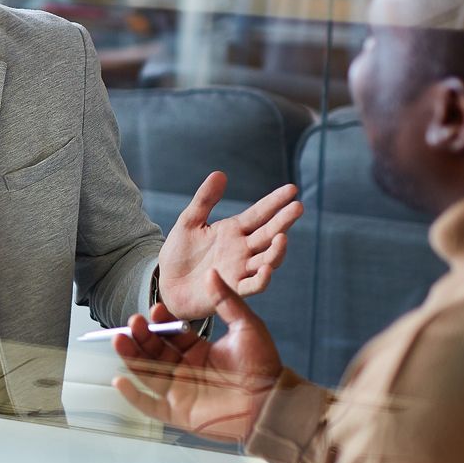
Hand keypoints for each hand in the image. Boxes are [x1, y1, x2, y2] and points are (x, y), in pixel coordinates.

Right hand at [112, 272, 282, 444]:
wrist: (273, 402)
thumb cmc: (264, 366)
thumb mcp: (246, 326)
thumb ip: (226, 301)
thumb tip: (211, 273)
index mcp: (197, 350)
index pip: (170, 333)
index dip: (161, 321)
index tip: (157, 309)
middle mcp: (184, 370)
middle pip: (153, 351)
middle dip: (141, 336)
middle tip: (133, 322)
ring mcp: (178, 391)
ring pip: (146, 372)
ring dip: (131, 356)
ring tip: (118, 339)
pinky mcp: (177, 413)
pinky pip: (149, 404)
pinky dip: (133, 395)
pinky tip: (119, 380)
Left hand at [154, 174, 301, 319]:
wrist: (166, 284)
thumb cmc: (179, 253)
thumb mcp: (189, 222)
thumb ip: (204, 200)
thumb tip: (220, 173)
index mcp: (234, 231)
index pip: (260, 214)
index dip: (275, 202)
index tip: (292, 190)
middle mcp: (243, 249)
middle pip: (268, 234)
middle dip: (284, 221)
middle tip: (297, 207)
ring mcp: (240, 269)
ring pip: (266, 259)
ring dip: (277, 250)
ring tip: (282, 237)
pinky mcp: (232, 289)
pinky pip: (252, 285)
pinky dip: (261, 279)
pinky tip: (267, 269)